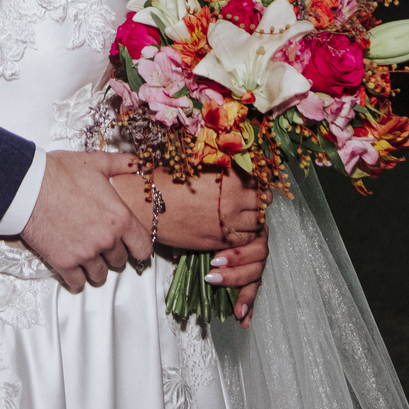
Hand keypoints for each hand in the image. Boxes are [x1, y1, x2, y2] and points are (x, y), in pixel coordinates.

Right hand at [21, 152, 151, 291]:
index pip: (143, 247)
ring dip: (96, 267)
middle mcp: (106, 239)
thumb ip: (122, 164)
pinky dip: (76, 278)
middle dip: (113, 253)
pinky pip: (77, 282)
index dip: (139, 247)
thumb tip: (138, 163)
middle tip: (102, 243)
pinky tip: (73, 266)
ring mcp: (85, 254)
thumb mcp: (96, 162)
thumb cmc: (59, 173)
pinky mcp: (64, 262)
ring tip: (88, 256)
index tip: (133, 246)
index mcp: (119, 218)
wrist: (27, 186)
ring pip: (100, 275)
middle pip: (120, 261)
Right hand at [112, 167, 270, 328]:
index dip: (257, 181)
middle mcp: (232, 199)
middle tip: (252, 199)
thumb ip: (221, 172)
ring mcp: (227, 222)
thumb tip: (235, 168)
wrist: (146, 206)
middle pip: (262, 201)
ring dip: (254, 218)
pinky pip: (244, 240)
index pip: (258, 180)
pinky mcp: (219, 240)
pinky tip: (235, 229)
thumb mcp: (197, 169)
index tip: (253, 183)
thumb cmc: (165, 182)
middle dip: (259, 200)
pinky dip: (245, 235)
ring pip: (257, 222)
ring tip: (244, 214)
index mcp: (228, 177)